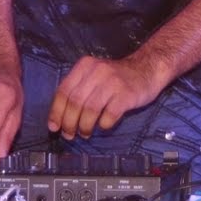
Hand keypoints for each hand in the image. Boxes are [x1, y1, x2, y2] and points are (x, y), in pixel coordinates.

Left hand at [47, 53, 165, 139]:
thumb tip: (60, 118)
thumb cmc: (117, 78)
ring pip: (89, 110)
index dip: (56, 112)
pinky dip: (103, 125)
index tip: (54, 127)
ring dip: (84, 126)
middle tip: (69, 135)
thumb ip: (78, 90)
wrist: (147, 69)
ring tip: (84, 133)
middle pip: (75, 102)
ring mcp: (112, 82)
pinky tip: (103, 126)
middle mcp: (97, 71)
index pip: (63, 91)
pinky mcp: (126, 95)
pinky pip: (109, 115)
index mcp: (85, 66)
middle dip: (69, 123)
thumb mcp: (94, 75)